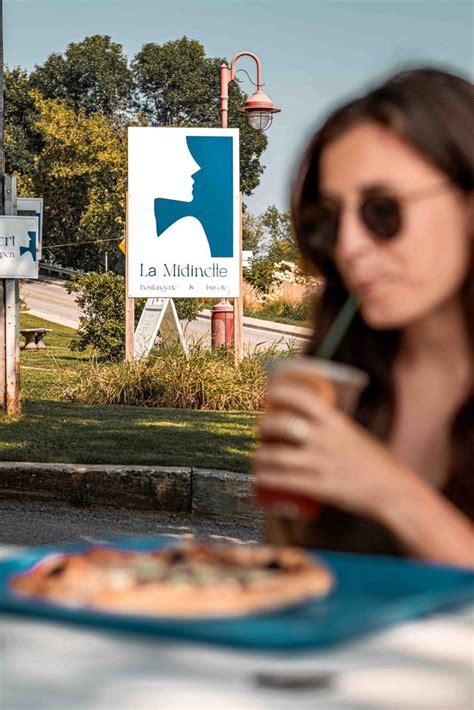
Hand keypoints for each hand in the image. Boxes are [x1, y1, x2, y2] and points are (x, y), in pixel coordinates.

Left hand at [254, 378, 414, 521]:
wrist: (395, 492)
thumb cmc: (376, 462)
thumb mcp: (353, 434)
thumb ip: (330, 428)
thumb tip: (305, 421)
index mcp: (337, 423)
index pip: (303, 397)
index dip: (280, 390)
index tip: (268, 391)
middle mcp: (326, 440)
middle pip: (282, 425)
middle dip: (263, 426)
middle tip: (260, 429)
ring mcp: (321, 464)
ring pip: (276, 456)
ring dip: (259, 455)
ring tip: (256, 456)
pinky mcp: (319, 487)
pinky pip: (283, 481)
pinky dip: (266, 478)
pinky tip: (260, 477)